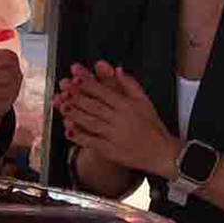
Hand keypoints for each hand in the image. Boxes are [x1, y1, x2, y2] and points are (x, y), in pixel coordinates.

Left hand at [57, 62, 180, 176]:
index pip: (105, 93)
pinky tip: (68, 130)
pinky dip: (80, 136)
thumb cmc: (152, 126)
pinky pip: (92, 142)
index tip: (75, 79)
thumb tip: (118, 69)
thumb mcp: (145, 102)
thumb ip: (130, 84)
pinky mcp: (110, 150)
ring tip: (62, 106)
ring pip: (92, 122)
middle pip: (95, 106)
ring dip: (76, 114)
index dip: (89, 86)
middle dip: (77, 97)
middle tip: (63, 90)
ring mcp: (114, 136)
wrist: (161, 153)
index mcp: (128, 106)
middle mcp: (120, 120)